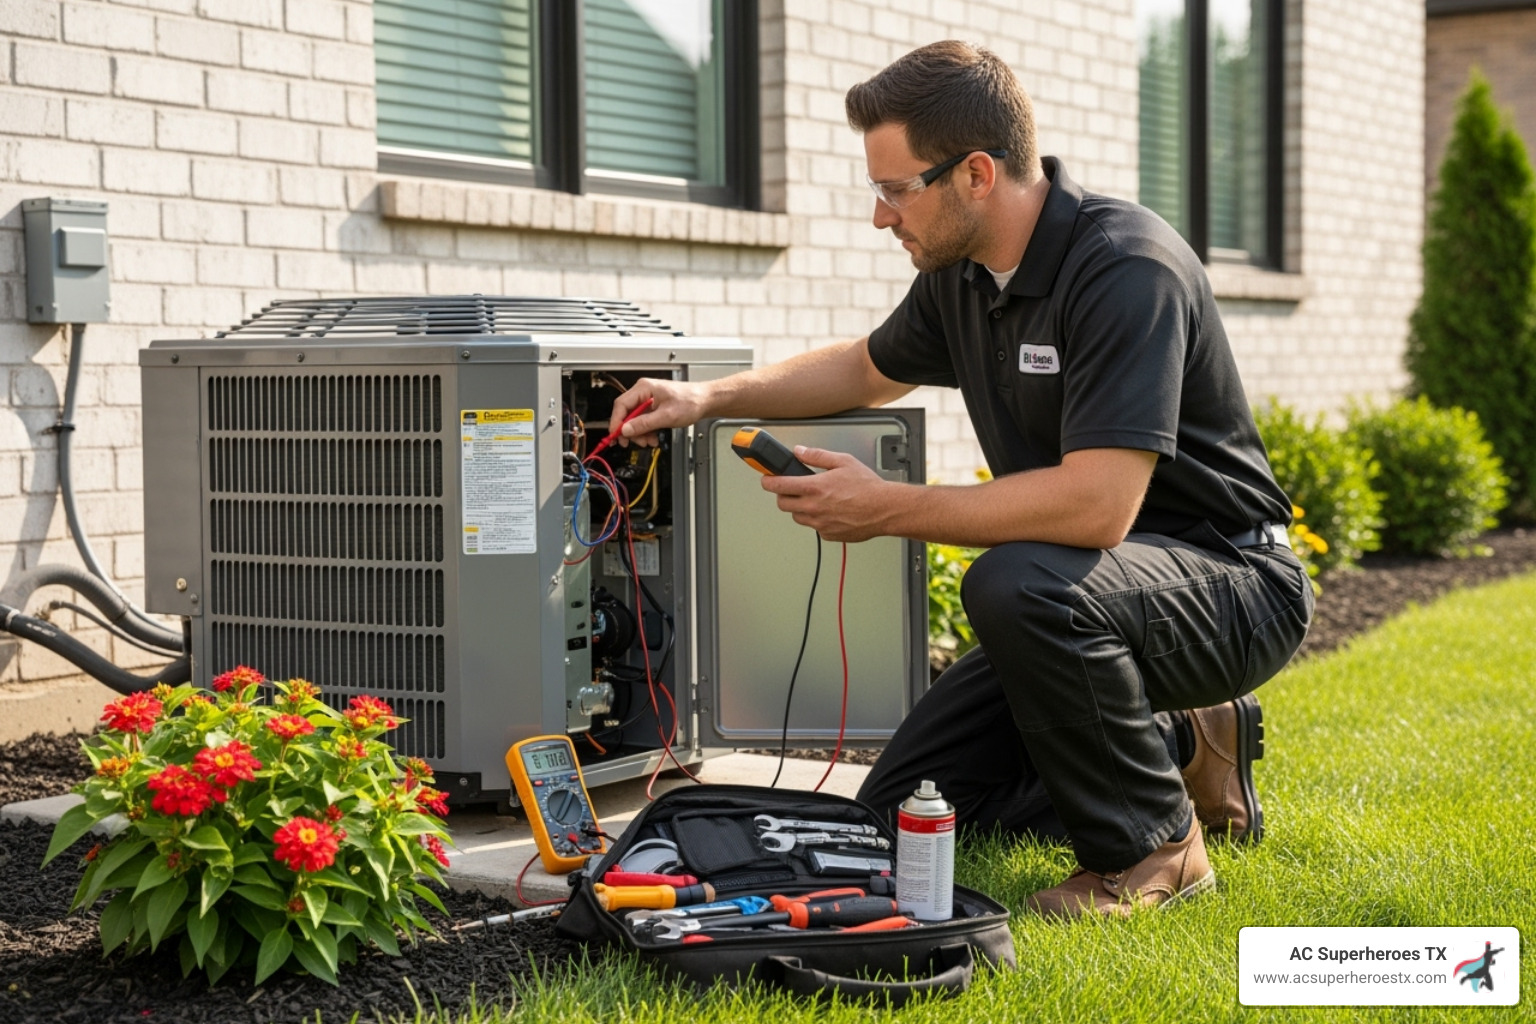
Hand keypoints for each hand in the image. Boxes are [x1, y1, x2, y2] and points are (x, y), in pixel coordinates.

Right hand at [606, 378, 709, 446]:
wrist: (705, 401)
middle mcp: (643, 393)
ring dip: (640, 433)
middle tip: (633, 442)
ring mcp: (648, 400)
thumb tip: (626, 430)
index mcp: (644, 388)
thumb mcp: (666, 416)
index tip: (616, 436)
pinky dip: (647, 431)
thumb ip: (644, 424)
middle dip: (630, 430)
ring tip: (649, 441)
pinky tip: (653, 438)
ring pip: (635, 420)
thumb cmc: (690, 401)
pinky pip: (643, 421)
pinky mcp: (653, 408)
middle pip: (626, 414)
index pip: (621, 405)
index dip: (617, 422)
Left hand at [759, 446, 893, 542]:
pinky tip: (830, 511)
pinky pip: (814, 527)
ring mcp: (820, 523)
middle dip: (783, 495)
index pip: (779, 486)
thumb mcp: (843, 461)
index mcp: (814, 488)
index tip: (766, 480)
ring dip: (799, 508)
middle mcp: (814, 507)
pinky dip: (816, 519)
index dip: (768, 482)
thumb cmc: (868, 487)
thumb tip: (800, 452)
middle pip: (783, 504)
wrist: (884, 509)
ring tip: (815, 500)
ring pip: (797, 517)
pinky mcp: (828, 534)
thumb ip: (817, 456)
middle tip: (791, 489)